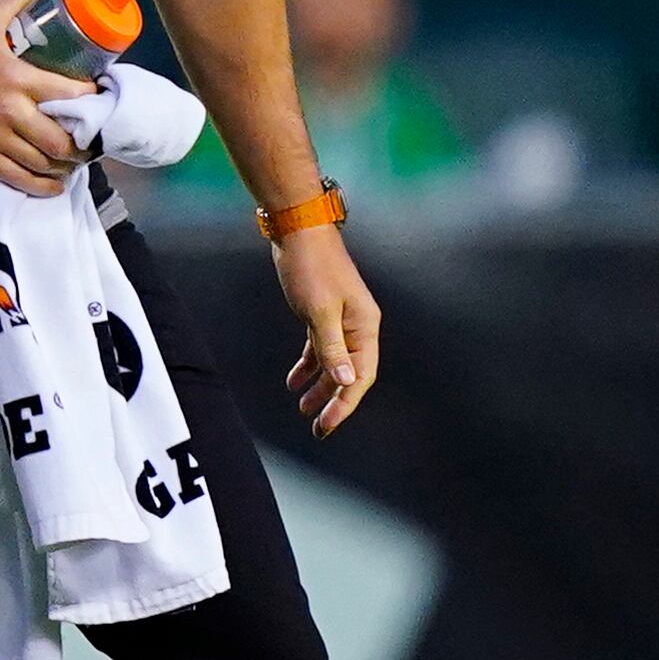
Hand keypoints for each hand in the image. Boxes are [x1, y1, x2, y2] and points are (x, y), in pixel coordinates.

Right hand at [0, 0, 94, 198]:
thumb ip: (16, 0)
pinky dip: (39, 185)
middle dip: (82, 143)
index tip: (99, 99)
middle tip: (91, 139)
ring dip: (64, 164)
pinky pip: (15, 177)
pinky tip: (53, 185)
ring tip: (75, 160)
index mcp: (15, 78)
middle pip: (59, 139)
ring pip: (41, 162)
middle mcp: (9, 112)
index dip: (91, 100)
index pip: (67, 95)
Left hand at [273, 221, 380, 435]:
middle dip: (334, 402)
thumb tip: (346, 382)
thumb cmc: (310, 268)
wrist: (298, 231)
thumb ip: (332, 348)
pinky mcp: (322, 314)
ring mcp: (341, 320)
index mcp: (364, 328)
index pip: (360, 377)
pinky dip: (308, 366)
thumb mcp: (318, 311)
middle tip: (317, 429)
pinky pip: (320, 348)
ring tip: (303, 410)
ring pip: (333, 364)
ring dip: (320, 387)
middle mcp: (358, 327)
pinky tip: (293, 382)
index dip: (344, 404)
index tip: (326, 426)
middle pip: (349, 374)